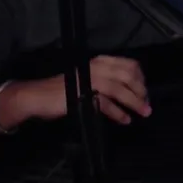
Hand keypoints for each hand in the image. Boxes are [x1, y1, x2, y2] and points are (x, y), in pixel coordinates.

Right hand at [25, 55, 150, 124]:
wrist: (36, 96)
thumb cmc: (62, 89)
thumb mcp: (88, 78)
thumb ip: (106, 79)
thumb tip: (130, 90)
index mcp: (99, 62)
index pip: (129, 64)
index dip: (141, 78)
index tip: (145, 91)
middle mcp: (96, 67)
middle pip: (128, 76)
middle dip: (141, 91)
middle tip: (146, 105)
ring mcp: (89, 80)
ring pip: (120, 89)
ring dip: (135, 102)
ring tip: (143, 113)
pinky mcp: (82, 95)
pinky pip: (106, 103)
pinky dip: (118, 113)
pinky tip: (125, 120)